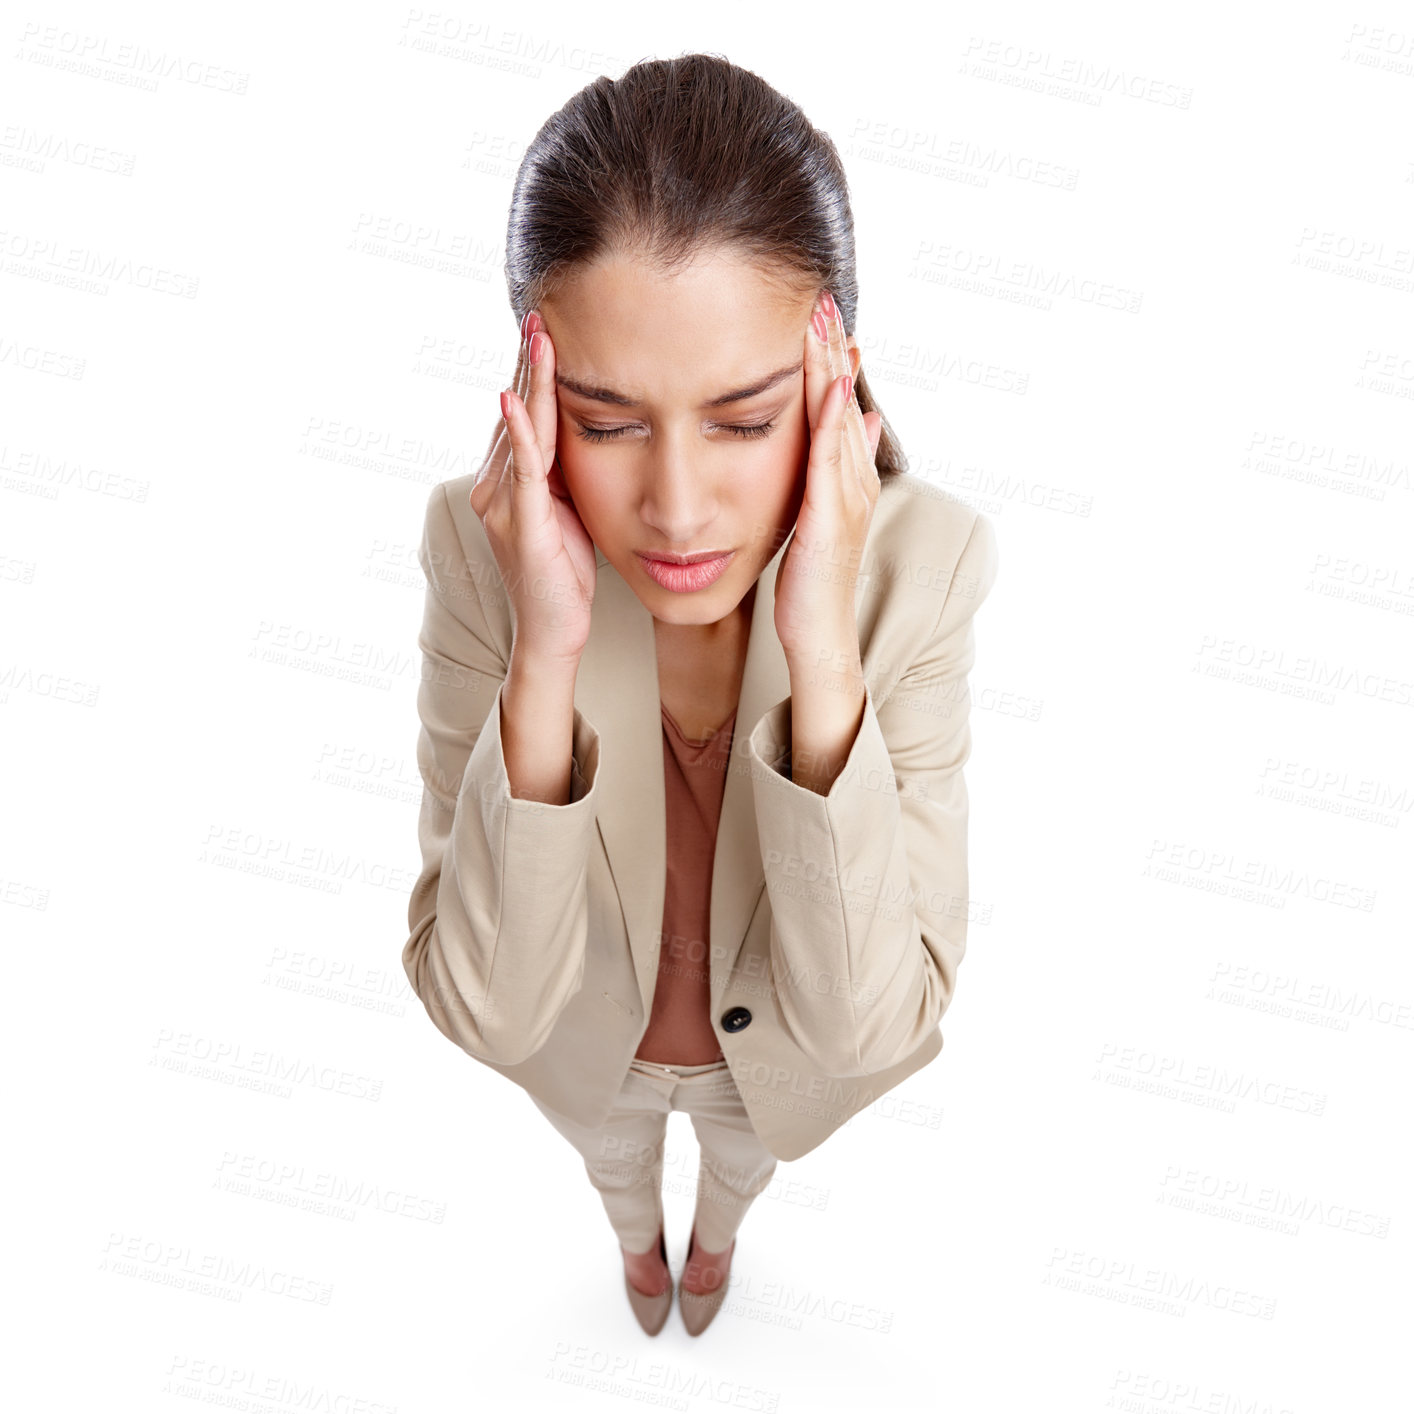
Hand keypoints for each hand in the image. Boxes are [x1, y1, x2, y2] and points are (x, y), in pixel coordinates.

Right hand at [469, 310, 595, 665]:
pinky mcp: (520, 526)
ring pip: (518, 431)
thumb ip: (563, 473)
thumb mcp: (569, 511)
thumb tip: (583, 432)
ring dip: (528, 382)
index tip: (546, 327)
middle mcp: (494, 487)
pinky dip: (520, 433)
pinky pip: (522, 471)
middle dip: (527, 362)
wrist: (555, 633)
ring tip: (538, 337)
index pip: (522, 414)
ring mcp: (502, 506)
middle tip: (540, 313)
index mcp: (509, 481)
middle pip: (514, 412)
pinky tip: (516, 399)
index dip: (532, 371)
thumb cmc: (565, 576)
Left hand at [773, 288, 882, 666]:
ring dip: (832, 367)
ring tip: (824, 322)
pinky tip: (831, 385)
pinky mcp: (831, 515)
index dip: (829, 358)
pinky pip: (832, 458)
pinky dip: (833, 419)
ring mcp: (847, 496)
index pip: (837, 405)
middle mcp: (854, 479)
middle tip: (822, 296)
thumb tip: (858, 424)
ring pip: (840, 419)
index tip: (817, 312)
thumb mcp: (818, 517)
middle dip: (832, 347)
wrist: (819, 634)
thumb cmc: (810, 584)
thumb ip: (833, 472)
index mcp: (848, 477)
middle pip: (843, 400)